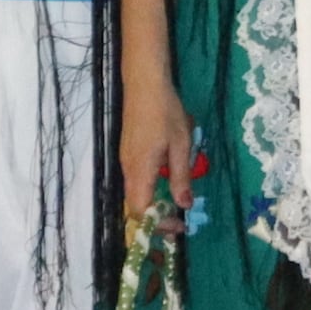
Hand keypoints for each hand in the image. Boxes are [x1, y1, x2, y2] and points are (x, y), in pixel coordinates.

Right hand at [120, 79, 202, 225]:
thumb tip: (185, 205)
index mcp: (140, 170)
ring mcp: (125, 161)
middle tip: (178, 222)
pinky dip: (148, 193)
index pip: (141, 210)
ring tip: (174, 207)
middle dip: (155, 220)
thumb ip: (181, 176)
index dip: (158, 223)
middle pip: (134, 207)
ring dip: (151, 207)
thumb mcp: (181, 144)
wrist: (144, 84)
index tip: (180, 226)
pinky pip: (134, 183)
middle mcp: (128, 169)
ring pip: (133, 195)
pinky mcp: (128, 154)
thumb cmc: (165, 111)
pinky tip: (164, 186)